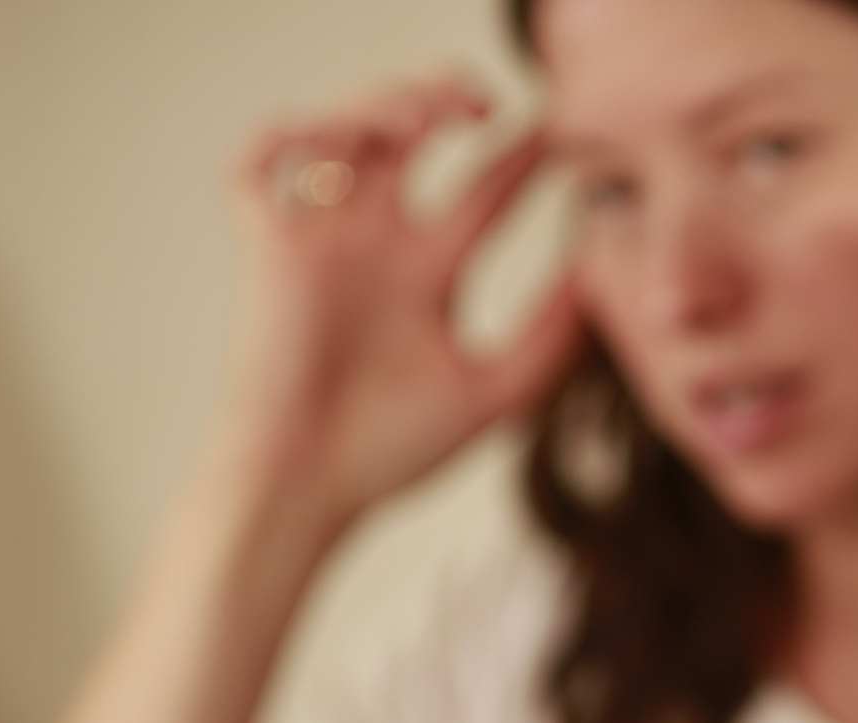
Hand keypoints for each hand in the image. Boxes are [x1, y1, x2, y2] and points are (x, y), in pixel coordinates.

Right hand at [225, 77, 580, 526]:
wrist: (312, 485)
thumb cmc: (391, 450)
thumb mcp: (497, 391)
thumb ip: (551, 336)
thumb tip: (600, 275)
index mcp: (424, 275)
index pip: (478, 194)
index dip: (517, 161)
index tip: (559, 142)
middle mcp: (372, 246)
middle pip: (407, 141)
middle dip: (447, 102)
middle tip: (492, 102)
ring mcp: (319, 241)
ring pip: (342, 132)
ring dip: (383, 105)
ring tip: (433, 116)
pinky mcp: (268, 248)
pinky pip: (256, 166)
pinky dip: (289, 134)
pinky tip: (344, 142)